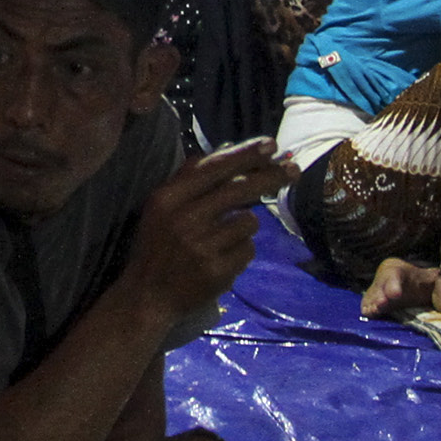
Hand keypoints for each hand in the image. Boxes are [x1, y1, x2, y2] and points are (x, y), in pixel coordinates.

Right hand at [131, 138, 279, 317]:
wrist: (147, 296)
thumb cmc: (157, 245)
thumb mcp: (160, 207)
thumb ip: (187, 178)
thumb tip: (221, 150)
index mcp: (168, 198)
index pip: (214, 168)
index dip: (246, 154)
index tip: (272, 144)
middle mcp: (184, 219)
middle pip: (239, 189)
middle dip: (270, 177)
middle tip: (293, 170)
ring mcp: (202, 247)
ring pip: (249, 222)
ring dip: (245, 226)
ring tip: (224, 238)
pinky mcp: (218, 272)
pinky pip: (249, 249)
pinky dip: (241, 251)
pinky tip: (222, 258)